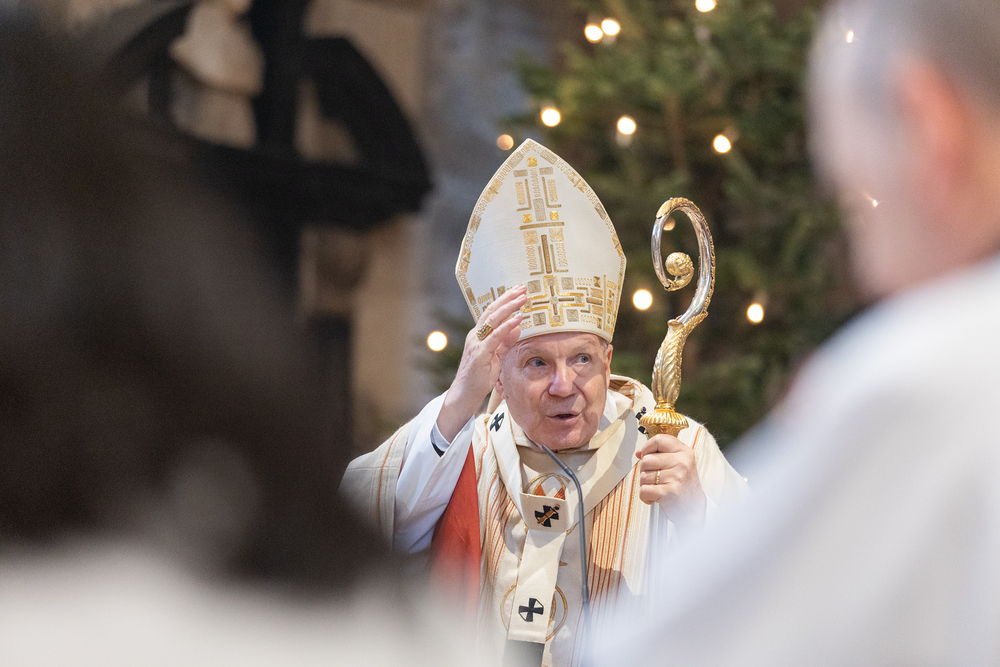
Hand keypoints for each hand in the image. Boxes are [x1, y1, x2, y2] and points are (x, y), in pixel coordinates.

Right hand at [436, 285, 526, 440]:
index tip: (518, 292)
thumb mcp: (496, 357)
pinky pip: (495, 336)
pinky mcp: (480, 353)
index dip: (505, 300)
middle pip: (492, 311)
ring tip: (522, 297)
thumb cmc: (478, 378)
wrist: (464, 394)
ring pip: (493, 319)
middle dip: (508, 298)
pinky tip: (518, 318)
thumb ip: (505, 342)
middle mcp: (476, 335)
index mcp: (478, 335)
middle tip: (522, 287)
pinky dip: (507, 326)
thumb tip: (517, 327)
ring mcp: (476, 343)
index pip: (492, 313)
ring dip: (509, 306)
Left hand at [636, 434, 706, 529]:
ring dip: (646, 485)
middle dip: (645, 471)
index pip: (659, 439)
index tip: (647, 456)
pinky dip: (646, 497)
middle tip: (655, 478)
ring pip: (643, 476)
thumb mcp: (678, 465)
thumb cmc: (684, 486)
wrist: (695, 509)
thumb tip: (639, 453)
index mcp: (684, 452)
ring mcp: (677, 476)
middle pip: (647, 460)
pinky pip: (644, 490)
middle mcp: (682, 462)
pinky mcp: (670, 492)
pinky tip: (656, 497)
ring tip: (658, 488)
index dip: (647, 448)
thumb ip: (659, 456)